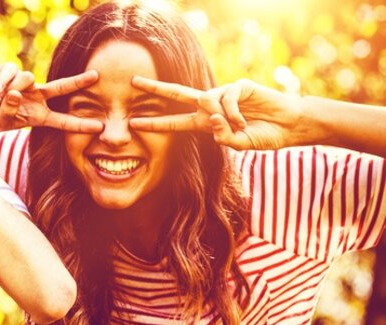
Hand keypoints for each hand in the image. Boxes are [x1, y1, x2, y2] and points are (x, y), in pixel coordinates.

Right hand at [0, 64, 101, 132]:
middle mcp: (35, 98)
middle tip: (96, 76)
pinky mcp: (11, 71)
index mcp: (37, 116)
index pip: (62, 121)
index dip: (80, 124)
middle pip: (61, 88)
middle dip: (78, 82)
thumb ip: (7, 111)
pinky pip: (12, 72)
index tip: (99, 126)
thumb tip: (16, 93)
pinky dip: (2, 81)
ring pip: (28, 78)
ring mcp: (24, 84)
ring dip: (11, 89)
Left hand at [129, 77, 307, 149]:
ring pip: (207, 101)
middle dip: (155, 88)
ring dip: (221, 117)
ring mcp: (224, 94)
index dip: (155, 122)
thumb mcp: (240, 144)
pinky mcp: (238, 86)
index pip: (175, 121)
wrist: (289, 125)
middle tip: (133, 82)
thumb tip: (211, 119)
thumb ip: (223, 137)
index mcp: (205, 122)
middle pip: (177, 94)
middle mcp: (211, 106)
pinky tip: (246, 120)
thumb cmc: (264, 135)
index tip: (133, 122)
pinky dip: (234, 112)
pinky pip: (226, 98)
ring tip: (240, 126)